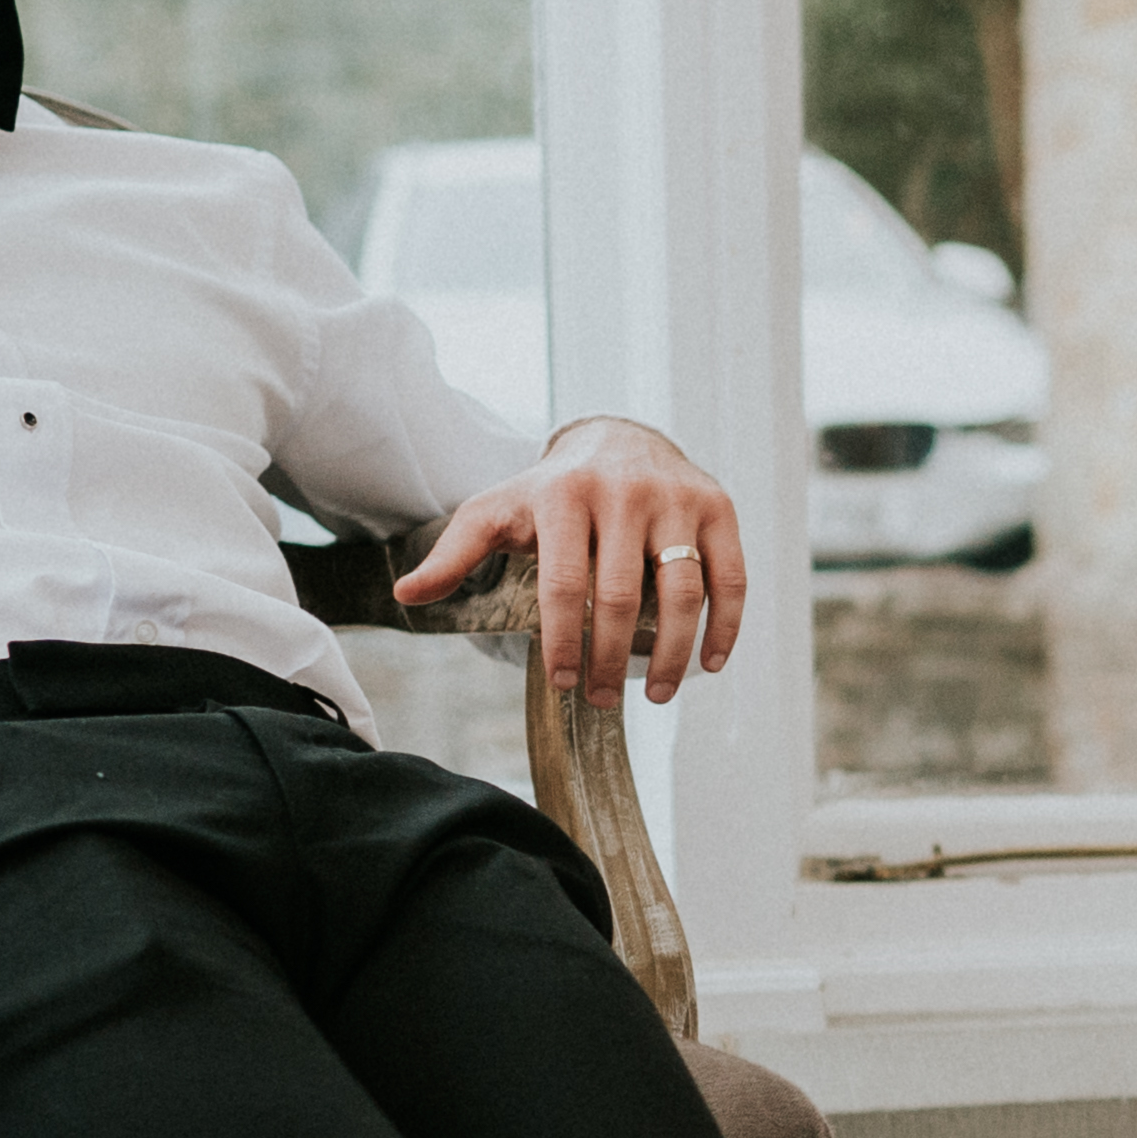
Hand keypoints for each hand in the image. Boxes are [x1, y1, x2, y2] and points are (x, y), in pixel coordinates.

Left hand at [397, 415, 746, 705]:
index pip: (564, 585)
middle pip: (620, 595)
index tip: (560, 683)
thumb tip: (407, 595)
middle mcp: (624, 492)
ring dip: (670, 653)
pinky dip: (724, 625)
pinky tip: (710, 663)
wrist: (619, 437)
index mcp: (564, 494)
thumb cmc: (551, 490)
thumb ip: (455, 553)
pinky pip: (728, 576)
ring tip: (655, 695)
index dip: (562, 642)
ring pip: (681, 591)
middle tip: (601, 699)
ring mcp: (676, 499)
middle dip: (609, 659)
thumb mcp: (497, 510)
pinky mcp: (716, 508)